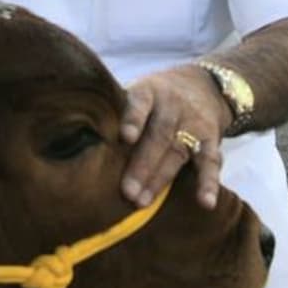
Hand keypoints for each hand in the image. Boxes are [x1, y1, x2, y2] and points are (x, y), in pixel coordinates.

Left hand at [119, 64, 235, 209]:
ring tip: (143, 202)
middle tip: (127, 192)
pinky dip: (208, 182)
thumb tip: (75, 138)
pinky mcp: (211, 138)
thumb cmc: (152, 98)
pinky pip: (211, 161)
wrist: (202, 84)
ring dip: (160, 179)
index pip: (140, 104)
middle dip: (142, 165)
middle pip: (158, 136)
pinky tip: (205, 203)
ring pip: (178, 152)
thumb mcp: (136, 93)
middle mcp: (172, 105)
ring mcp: (193, 122)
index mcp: (148, 92)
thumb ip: (114, 112)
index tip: (124, 137)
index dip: (134, 120)